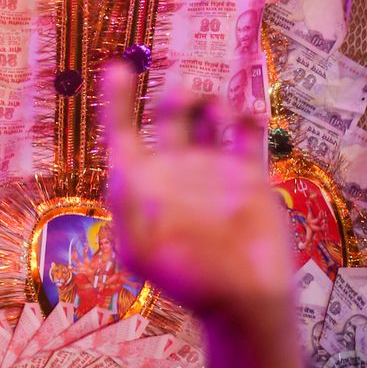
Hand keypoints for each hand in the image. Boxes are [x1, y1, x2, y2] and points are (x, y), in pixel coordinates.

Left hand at [100, 61, 304, 367]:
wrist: (243, 300)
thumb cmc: (186, 276)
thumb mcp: (140, 245)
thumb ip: (124, 204)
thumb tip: (120, 163)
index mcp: (144, 183)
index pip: (124, 132)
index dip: (118, 100)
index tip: (118, 67)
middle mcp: (177, 170)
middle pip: (173, 116)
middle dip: (179, 95)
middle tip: (187, 92)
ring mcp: (214, 171)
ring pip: (209, 118)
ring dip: (211, 102)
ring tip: (218, 114)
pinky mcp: (249, 176)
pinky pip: (247, 134)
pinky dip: (245, 117)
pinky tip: (244, 118)